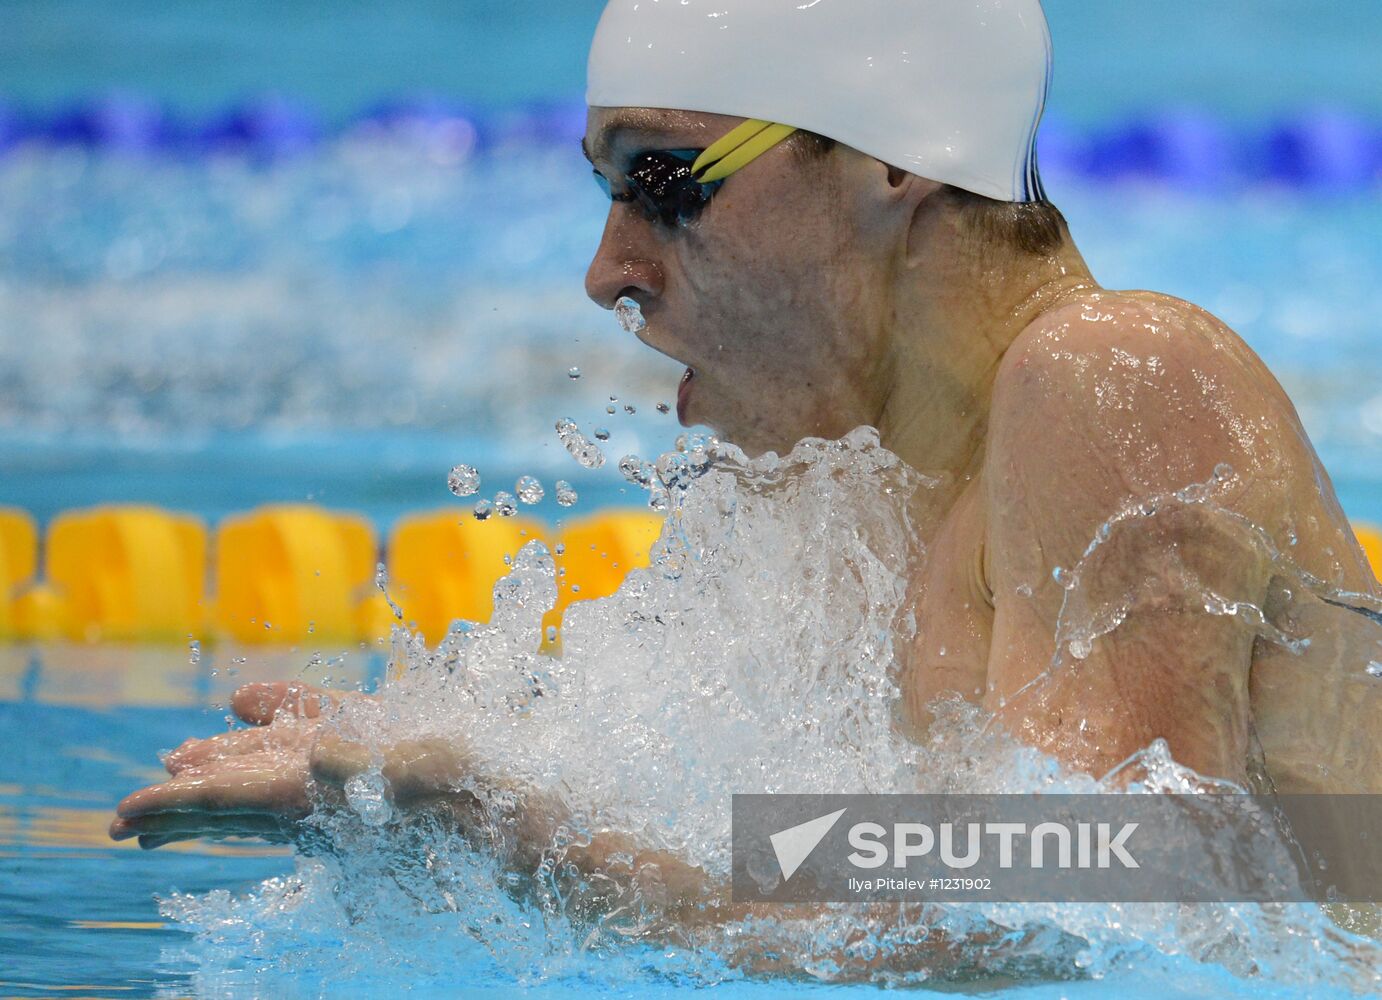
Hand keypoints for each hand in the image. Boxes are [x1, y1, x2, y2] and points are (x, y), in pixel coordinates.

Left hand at [110, 682, 474, 849]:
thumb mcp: (430, 767)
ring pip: (274, 765)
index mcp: (325, 799)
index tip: (122, 819)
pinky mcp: (384, 754)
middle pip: (239, 794)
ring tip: (187, 756)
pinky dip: (282, 719)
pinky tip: (255, 705)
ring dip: (227, 760)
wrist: (530, 807)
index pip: (231, 804)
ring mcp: (356, 774)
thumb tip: (314, 755)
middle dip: (187, 797)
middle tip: (129, 817)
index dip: (174, 807)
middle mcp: (329, 792)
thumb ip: (367, 762)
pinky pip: (320, 735)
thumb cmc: (483, 789)